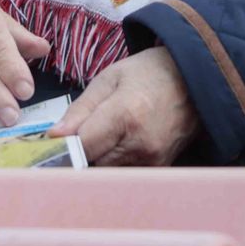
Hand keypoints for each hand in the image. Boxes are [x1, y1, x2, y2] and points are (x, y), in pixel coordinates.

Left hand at [49, 48, 199, 164]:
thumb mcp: (108, 79)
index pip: (82, 147)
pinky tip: (120, 142)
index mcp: (125, 115)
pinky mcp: (160, 167)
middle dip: (80, 152)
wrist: (191, 78)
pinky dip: (116, 161)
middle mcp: (141, 144)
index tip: (53, 140)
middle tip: (79, 134)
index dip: (63, 145)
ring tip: (105, 133)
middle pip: (92, 163)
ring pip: (107, 171)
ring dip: (98, 157)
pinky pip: (125, 172)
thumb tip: (53, 137)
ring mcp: (153, 159)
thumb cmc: (147, 73)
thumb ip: (79, 110)